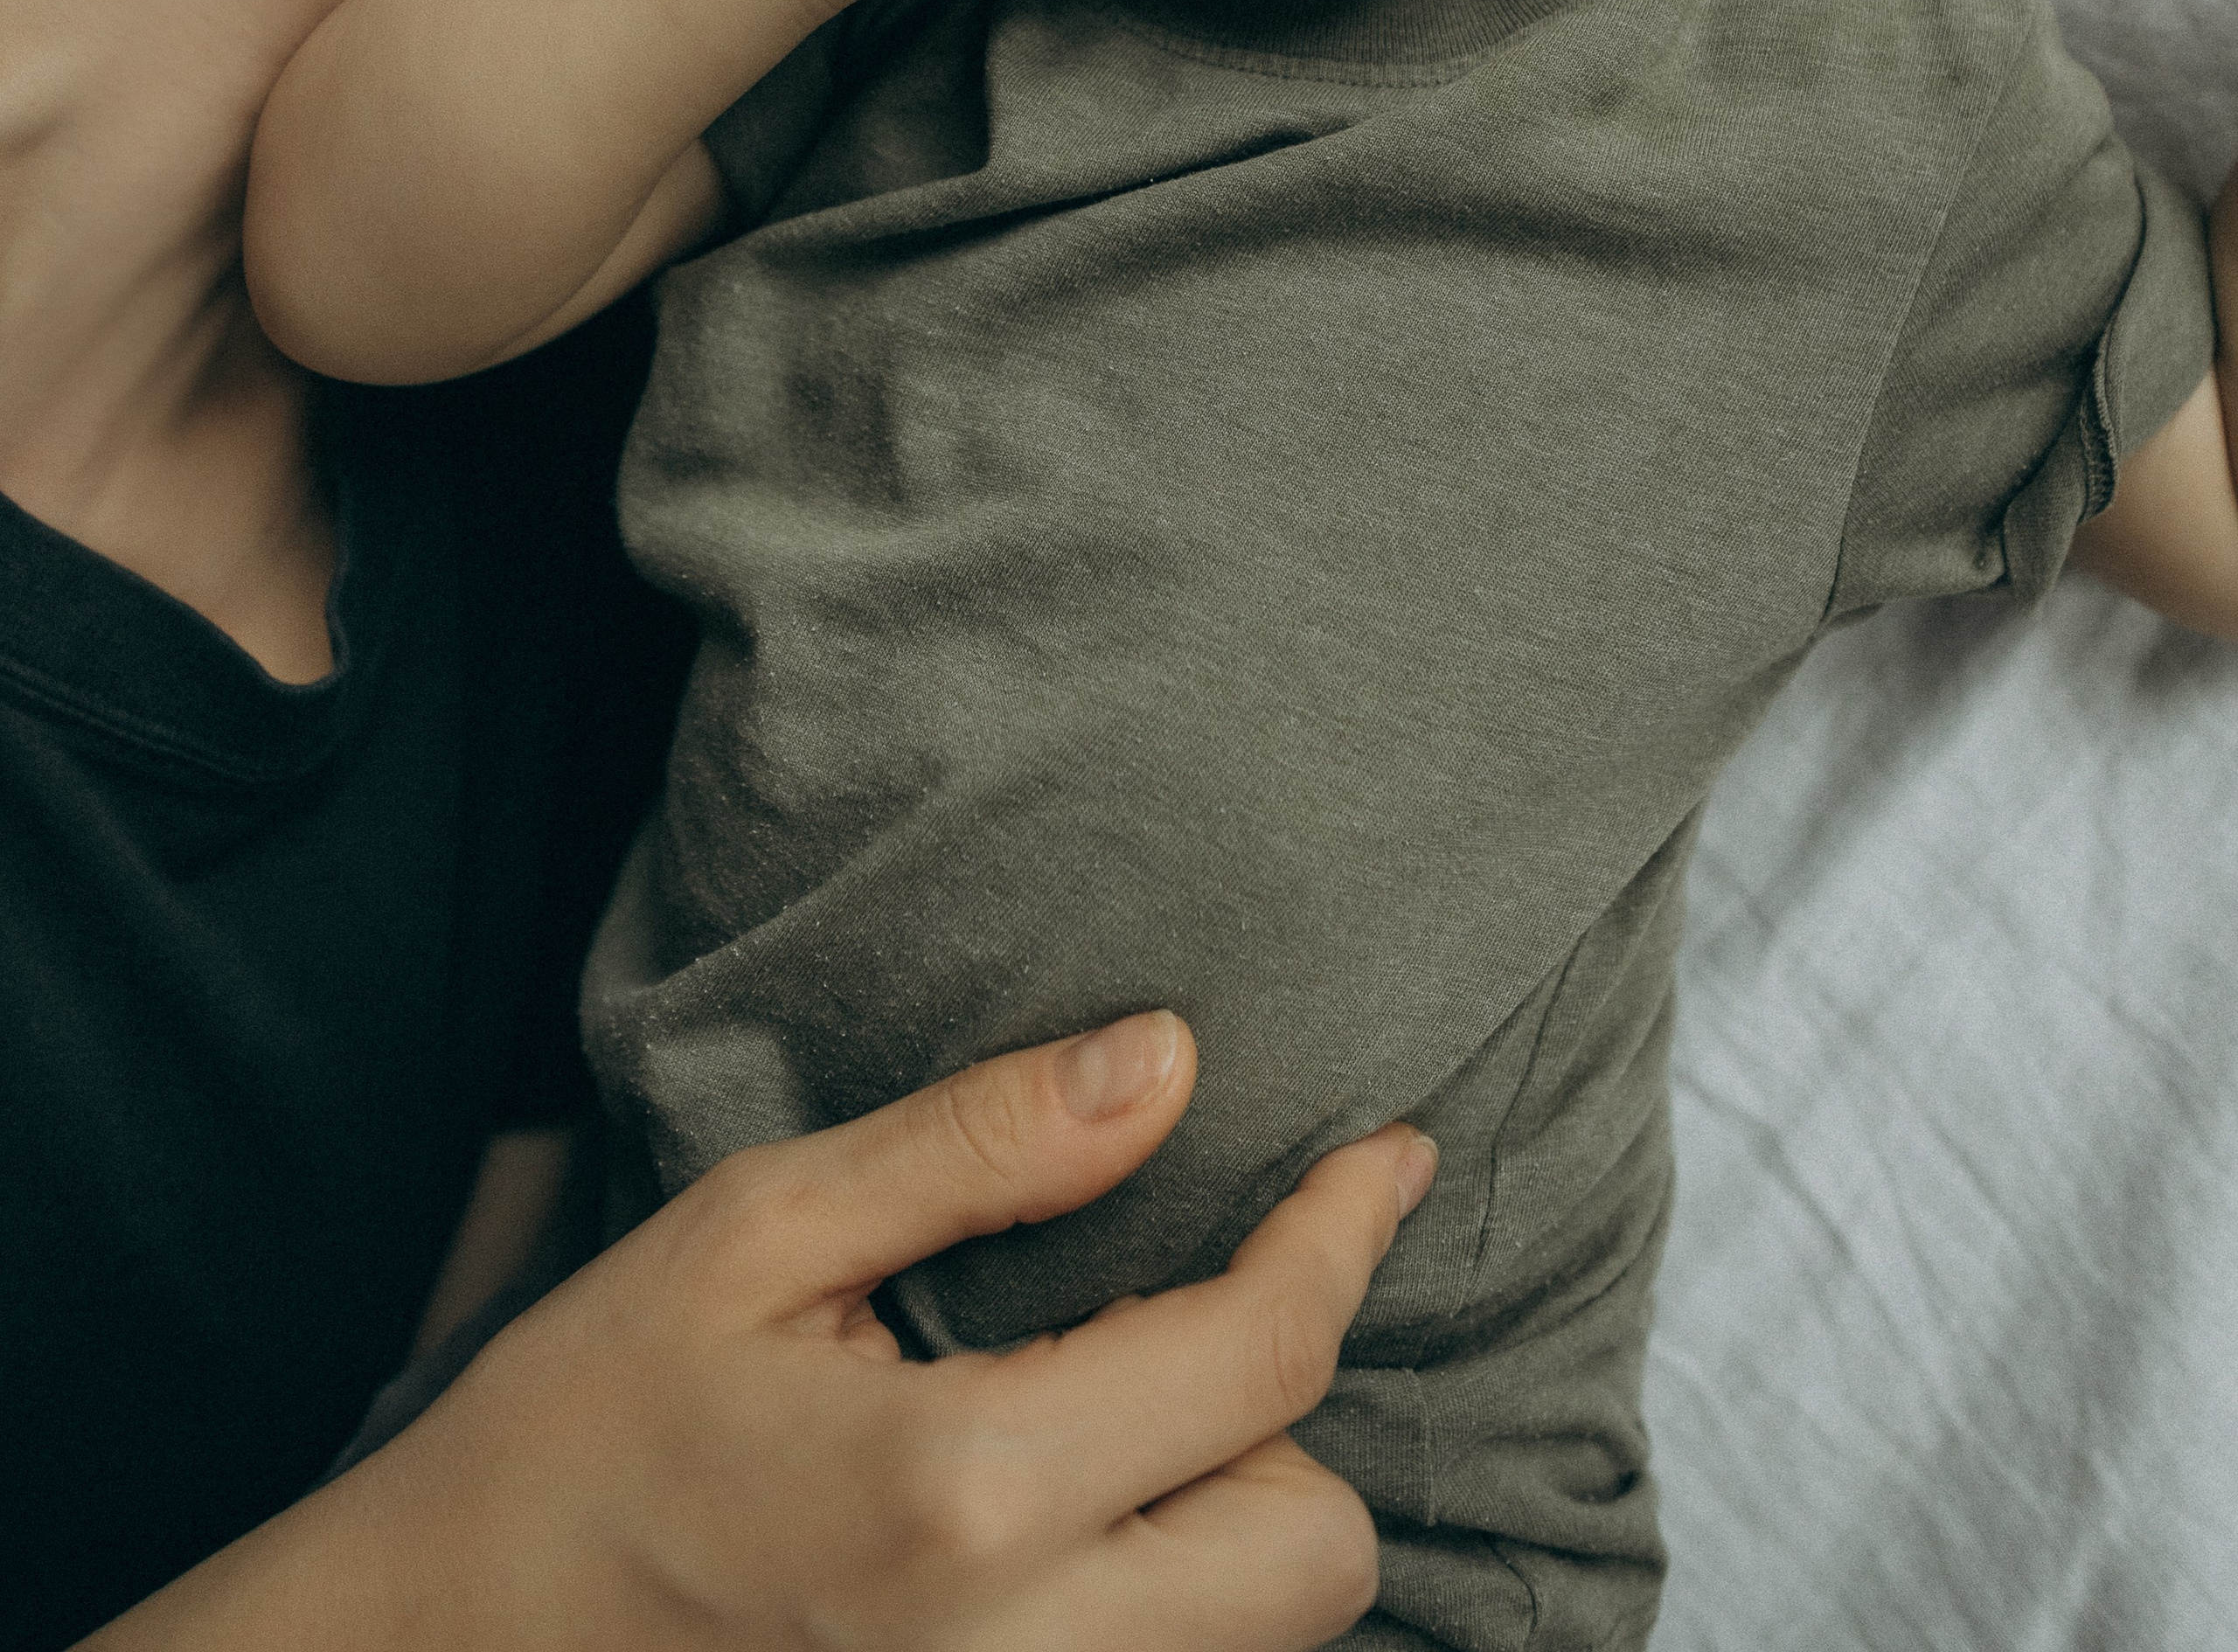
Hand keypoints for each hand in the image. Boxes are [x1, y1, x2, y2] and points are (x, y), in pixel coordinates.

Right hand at [113, 1016, 1430, 1648]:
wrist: (439, 1650)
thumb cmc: (582, 1431)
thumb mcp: (756, 1232)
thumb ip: (976, 1147)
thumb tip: (1169, 1061)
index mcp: (964, 1491)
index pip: (1261, 1357)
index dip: (1346, 1232)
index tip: (1388, 1155)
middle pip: (1317, 1550)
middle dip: (1293, 1412)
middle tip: (1191, 1315)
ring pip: (1262, 1642)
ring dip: (1238, 1516)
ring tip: (1121, 1412)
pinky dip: (1171, 1600)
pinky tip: (1083, 1517)